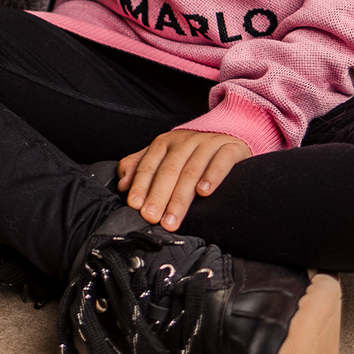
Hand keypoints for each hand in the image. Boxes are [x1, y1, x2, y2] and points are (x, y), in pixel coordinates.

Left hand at [118, 130, 250, 231]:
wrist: (229, 135)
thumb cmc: (191, 153)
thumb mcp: (163, 156)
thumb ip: (139, 167)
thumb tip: (122, 184)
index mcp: (165, 142)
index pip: (149, 164)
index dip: (141, 185)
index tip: (136, 206)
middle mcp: (185, 140)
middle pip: (169, 170)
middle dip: (159, 196)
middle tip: (152, 218)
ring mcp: (208, 143)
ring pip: (192, 170)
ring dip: (181, 197)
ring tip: (172, 219)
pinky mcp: (230, 148)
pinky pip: (221, 161)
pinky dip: (212, 177)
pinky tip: (204, 192)